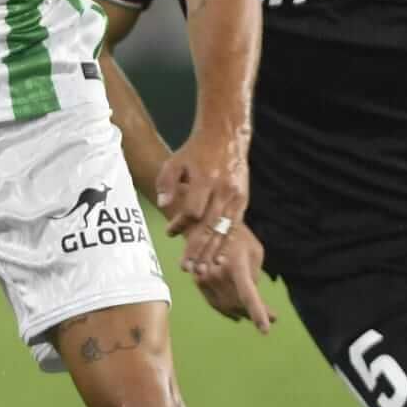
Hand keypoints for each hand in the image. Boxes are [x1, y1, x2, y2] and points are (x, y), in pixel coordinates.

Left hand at [154, 125, 248, 272]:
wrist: (226, 136)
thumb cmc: (195, 150)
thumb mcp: (175, 161)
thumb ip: (166, 183)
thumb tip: (163, 206)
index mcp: (205, 179)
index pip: (193, 210)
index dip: (181, 223)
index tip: (170, 233)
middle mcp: (222, 189)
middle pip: (209, 225)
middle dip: (198, 249)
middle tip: (187, 269)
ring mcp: (235, 196)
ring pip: (223, 230)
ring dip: (212, 252)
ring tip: (202, 271)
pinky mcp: (242, 200)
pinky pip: (234, 227)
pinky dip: (226, 244)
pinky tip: (219, 260)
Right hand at [186, 223, 274, 332]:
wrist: (207, 224)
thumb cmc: (238, 235)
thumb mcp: (255, 252)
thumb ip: (254, 276)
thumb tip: (252, 297)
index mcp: (235, 265)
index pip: (248, 295)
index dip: (258, 313)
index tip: (266, 329)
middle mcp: (217, 275)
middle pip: (238, 304)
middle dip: (255, 313)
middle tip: (273, 317)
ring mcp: (205, 280)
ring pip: (226, 306)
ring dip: (242, 313)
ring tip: (257, 317)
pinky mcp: (198, 282)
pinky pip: (215, 303)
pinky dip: (228, 310)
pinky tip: (238, 315)